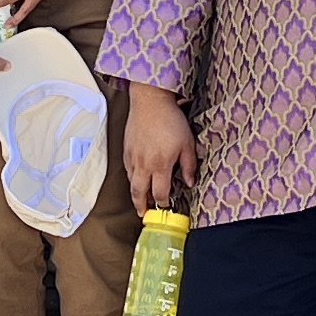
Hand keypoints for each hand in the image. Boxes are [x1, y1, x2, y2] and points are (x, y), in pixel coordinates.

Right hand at [125, 90, 198, 210]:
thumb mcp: (187, 143)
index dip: (164, 203)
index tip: (167, 207)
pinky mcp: (126, 149)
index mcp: (160, 165)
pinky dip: (132, 178)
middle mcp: (143, 165)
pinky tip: (137, 178)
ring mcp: (132, 158)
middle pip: (139, 194)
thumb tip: (189, 182)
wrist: (150, 101)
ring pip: (132, 183)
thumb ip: (189, 166)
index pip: (160, 193)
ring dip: (136, 193)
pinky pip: (127, 170)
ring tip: (141, 199)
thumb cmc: (170, 120)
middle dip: (142, 206)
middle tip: (144, 213)